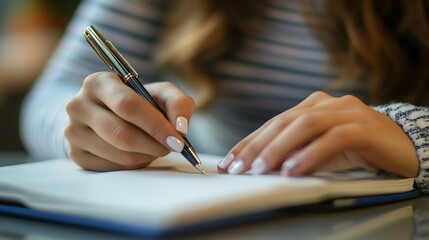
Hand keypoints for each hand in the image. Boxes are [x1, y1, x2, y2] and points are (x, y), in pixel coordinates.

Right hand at [65, 72, 194, 170]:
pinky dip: (133, 164)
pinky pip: (112, 168)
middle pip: (122, 134)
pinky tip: (139, 153)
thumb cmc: (140, 102)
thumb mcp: (161, 93)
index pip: (127, 106)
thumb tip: (181, 128)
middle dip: (154, 144)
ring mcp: (73, 132)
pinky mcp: (76, 154)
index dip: (156, 125)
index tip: (178, 140)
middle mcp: (78, 105)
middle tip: (173, 147)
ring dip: (147, 155)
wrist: (110, 114)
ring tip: (156, 147)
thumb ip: (178, 104)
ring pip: (119, 154)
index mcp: (97, 82)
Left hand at [217, 91, 418, 177]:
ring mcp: (348, 112)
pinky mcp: (366, 127)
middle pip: (284, 122)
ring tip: (259, 169)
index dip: (249, 142)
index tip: (229, 161)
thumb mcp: (321, 149)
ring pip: (305, 125)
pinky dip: (311, 154)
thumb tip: (260, 166)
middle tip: (237, 168)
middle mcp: (328, 103)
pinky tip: (294, 169)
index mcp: (313, 105)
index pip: (274, 123)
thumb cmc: (358, 149)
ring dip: (278, 149)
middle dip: (256, 146)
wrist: (405, 145)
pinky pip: (334, 138)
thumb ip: (296, 151)